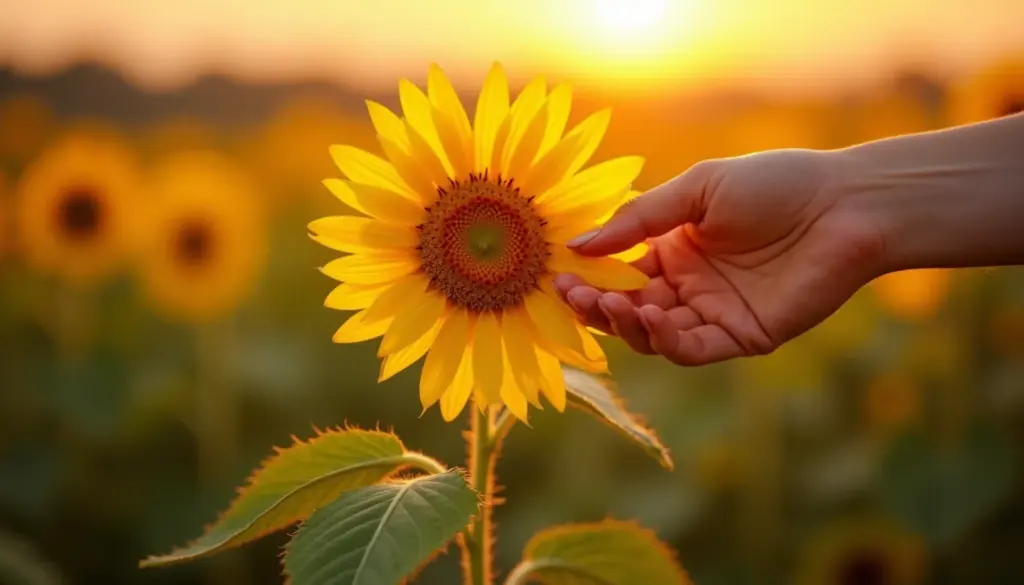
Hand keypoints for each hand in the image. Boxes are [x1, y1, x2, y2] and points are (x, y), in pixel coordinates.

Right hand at [554, 149, 886, 365]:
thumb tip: (576, 246)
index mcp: (675, 249)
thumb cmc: (774, 184)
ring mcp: (714, 313)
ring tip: (611, 305)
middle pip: (629, 310)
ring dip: (626, 325)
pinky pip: (692, 349)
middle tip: (573, 296)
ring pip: (654, 335)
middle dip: (596, 306)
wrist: (845, 205)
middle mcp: (689, 286)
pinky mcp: (742, 336)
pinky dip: (667, 340)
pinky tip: (654, 318)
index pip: (619, 274)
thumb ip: (638, 220)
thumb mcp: (696, 190)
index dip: (588, 278)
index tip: (558, 274)